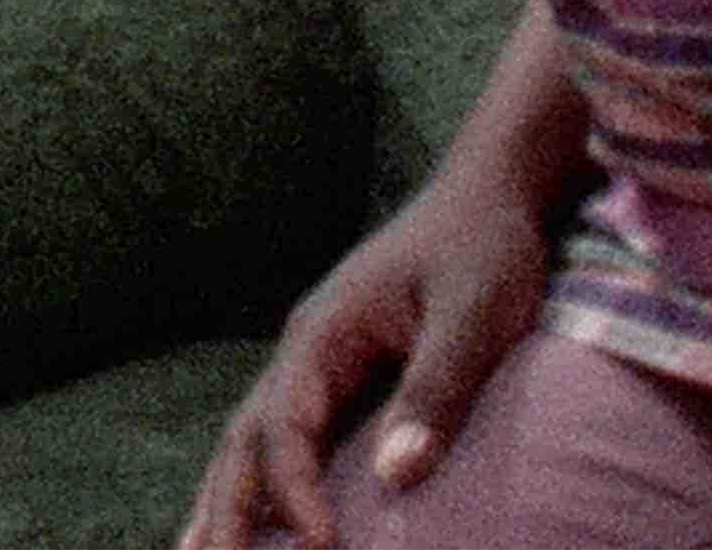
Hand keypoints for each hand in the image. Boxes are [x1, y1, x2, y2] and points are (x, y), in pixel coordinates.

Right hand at [181, 160, 555, 549]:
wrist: (488, 196)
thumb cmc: (484, 250)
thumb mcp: (473, 315)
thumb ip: (435, 390)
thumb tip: (397, 478)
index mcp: (323, 334)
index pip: (287, 425)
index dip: (295, 490)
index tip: (320, 546)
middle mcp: (304, 351)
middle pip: (245, 439)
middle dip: (224, 507)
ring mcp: (315, 363)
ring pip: (251, 440)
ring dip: (224, 498)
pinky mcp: (338, 376)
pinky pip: (284, 438)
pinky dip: (258, 481)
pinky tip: (255, 517)